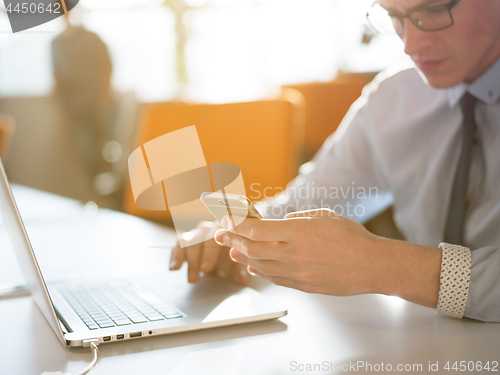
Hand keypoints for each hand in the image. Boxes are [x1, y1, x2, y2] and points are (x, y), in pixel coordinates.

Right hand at [169, 220, 248, 284]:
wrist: (223, 250)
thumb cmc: (230, 254)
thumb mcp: (236, 263)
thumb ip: (239, 271)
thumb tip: (244, 282)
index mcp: (223, 229)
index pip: (215, 238)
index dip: (209, 254)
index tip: (206, 269)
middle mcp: (208, 228)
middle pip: (199, 240)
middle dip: (197, 260)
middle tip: (196, 277)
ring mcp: (196, 233)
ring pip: (187, 243)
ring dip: (187, 261)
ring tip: (191, 278)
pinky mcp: (185, 240)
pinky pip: (177, 245)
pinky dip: (175, 256)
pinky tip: (174, 268)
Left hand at [216, 209, 378, 294]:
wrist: (372, 266)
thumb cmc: (352, 237)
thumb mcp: (323, 216)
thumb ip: (297, 219)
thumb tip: (279, 223)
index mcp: (297, 232)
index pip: (255, 229)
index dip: (236, 224)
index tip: (227, 219)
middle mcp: (292, 254)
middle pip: (251, 248)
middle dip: (231, 240)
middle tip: (220, 235)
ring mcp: (296, 273)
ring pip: (259, 266)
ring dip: (242, 257)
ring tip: (232, 250)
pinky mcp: (302, 286)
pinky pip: (274, 279)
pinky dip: (259, 272)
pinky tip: (253, 267)